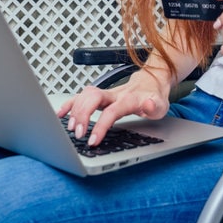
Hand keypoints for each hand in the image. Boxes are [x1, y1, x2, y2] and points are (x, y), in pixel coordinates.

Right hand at [56, 69, 170, 145]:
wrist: (152, 82)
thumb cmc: (155, 97)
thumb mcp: (161, 105)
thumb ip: (154, 106)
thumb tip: (149, 104)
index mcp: (128, 99)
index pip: (111, 111)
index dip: (100, 125)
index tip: (92, 140)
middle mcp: (114, 94)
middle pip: (92, 98)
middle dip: (83, 115)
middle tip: (78, 134)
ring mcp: (105, 93)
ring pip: (84, 95)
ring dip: (75, 111)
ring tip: (70, 128)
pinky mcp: (99, 95)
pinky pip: (80, 96)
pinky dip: (69, 104)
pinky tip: (61, 114)